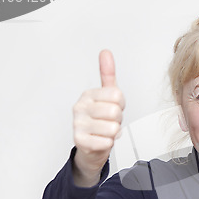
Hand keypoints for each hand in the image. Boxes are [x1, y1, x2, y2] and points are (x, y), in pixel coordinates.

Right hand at [72, 49, 125, 186]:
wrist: (91, 146)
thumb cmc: (101, 120)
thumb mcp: (107, 96)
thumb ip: (108, 74)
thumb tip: (105, 52)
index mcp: (88, 95)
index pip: (117, 96)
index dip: (120, 105)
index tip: (113, 107)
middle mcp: (80, 107)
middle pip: (115, 112)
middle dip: (118, 120)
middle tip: (109, 122)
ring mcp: (77, 124)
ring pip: (113, 128)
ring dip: (114, 133)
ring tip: (105, 131)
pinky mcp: (79, 141)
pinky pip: (106, 141)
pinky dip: (109, 143)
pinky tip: (101, 140)